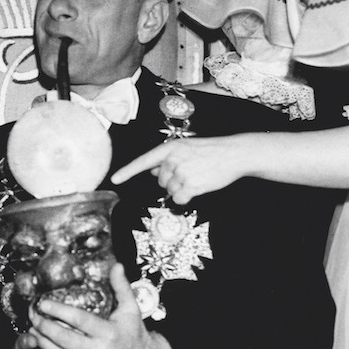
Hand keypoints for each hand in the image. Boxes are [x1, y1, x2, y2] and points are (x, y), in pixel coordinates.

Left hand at [27, 264, 178, 348]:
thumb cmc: (134, 332)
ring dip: (43, 342)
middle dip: (45, 327)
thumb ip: (122, 286)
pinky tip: (41, 347)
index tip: (43, 303)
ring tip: (32, 329)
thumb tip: (117, 266)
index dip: (59, 311)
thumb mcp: (131, 308)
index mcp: (109, 332)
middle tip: (33, 315)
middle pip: (65, 339)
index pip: (80, 320)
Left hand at [110, 135, 250, 204]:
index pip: (143, 161)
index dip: (128, 171)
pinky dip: (186, 198)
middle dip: (171, 180)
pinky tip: (198, 187)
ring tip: (197, 177)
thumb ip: (167, 158)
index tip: (114, 179)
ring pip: (170, 191)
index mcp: (170, 148)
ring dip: (181, 189)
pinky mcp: (191, 185)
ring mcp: (181, 173)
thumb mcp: (186, 148)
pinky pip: (179, 199)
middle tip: (190, 172)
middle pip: (160, 181)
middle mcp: (172, 160)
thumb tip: (151, 169)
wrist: (233, 154)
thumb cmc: (211, 151)